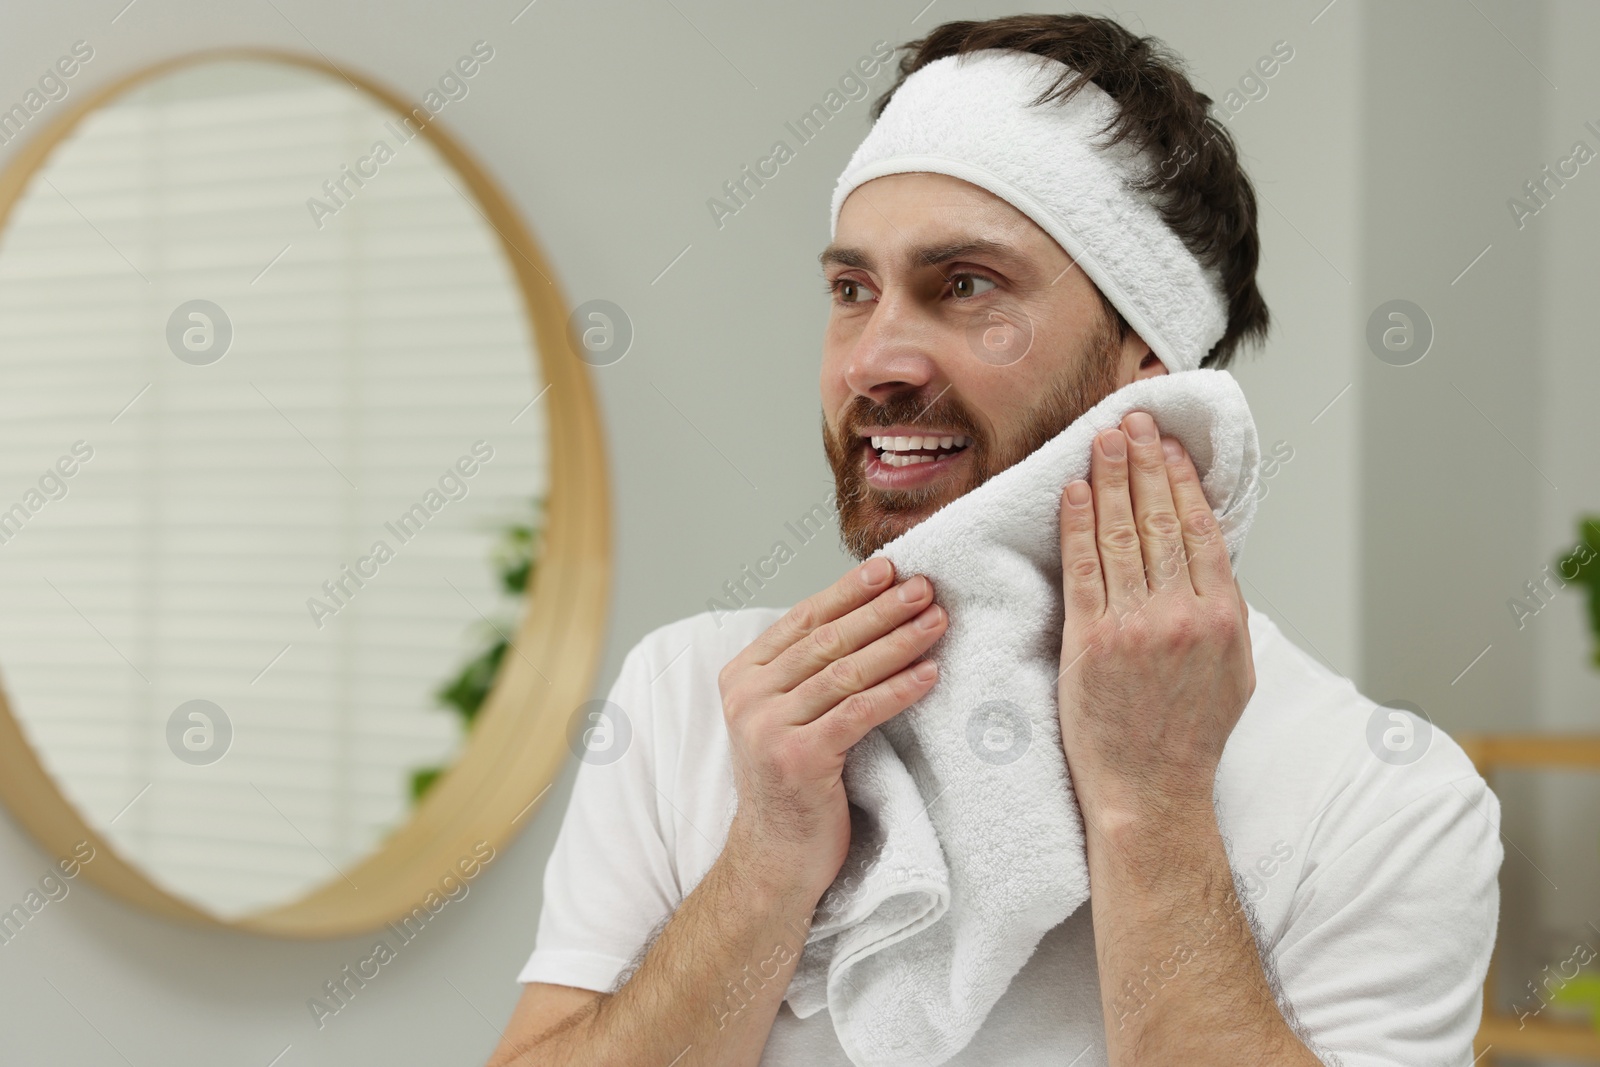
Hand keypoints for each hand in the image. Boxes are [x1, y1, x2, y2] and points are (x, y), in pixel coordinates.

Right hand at [718, 558, 946, 900]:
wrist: (774, 859)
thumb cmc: (793, 785)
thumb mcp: (787, 717)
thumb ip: (807, 673)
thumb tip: (868, 616)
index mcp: (742, 677)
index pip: (802, 620)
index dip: (847, 592)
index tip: (888, 568)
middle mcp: (748, 697)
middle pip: (827, 640)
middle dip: (880, 609)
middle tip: (924, 586)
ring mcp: (768, 728)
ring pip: (845, 672)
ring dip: (897, 642)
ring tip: (936, 620)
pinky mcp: (798, 759)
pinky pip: (858, 712)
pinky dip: (898, 689)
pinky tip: (929, 673)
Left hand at [1055, 410, 1253, 830]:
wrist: (1152, 794)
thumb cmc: (1189, 738)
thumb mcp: (1234, 671)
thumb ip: (1222, 609)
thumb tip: (1207, 555)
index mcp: (1223, 618)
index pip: (1201, 529)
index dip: (1183, 479)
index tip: (1170, 445)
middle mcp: (1183, 615)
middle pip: (1161, 520)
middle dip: (1145, 462)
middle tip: (1133, 421)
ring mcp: (1135, 627)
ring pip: (1123, 535)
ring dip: (1112, 479)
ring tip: (1104, 439)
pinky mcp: (1090, 642)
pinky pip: (1082, 569)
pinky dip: (1079, 525)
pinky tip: (1076, 491)